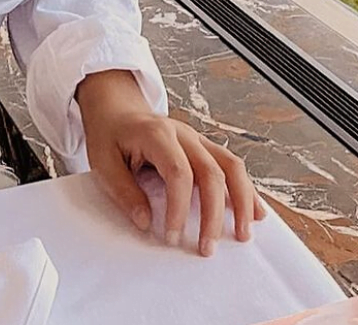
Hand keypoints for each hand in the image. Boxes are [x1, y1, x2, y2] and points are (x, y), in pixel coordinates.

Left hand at [78, 72, 263, 256]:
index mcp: (158, 134)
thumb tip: (146, 222)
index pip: (178, 172)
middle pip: (212, 172)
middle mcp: (185, 134)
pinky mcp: (206, 147)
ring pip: (232, 166)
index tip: (173, 236)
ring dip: (242, 200)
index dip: (179, 207)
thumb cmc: (110, 136)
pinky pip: (233, 166)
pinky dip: (246, 189)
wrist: (119, 110)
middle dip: (214, 213)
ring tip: (244, 231)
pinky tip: (255, 210)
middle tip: (208, 246)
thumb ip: (124, 192)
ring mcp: (199, 139)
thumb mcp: (102, 164)